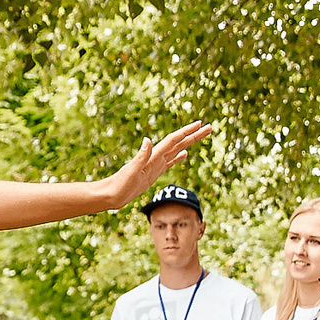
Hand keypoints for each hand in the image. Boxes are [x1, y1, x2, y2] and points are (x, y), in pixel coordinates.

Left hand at [99, 122, 214, 208]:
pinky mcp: (153, 173)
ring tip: (200, 135)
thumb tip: (148, 139)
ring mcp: (155, 165)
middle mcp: (155, 158)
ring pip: (177, 150)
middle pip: (179, 143)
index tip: (200, 124)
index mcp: (153, 156)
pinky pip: (170, 162)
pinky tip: (184, 154)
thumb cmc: (119, 185)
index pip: (174, 140)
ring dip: (189, 143)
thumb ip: (140, 156)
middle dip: (194, 135)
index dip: (187, 131)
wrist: (110, 195)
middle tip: (210, 127)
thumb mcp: (131, 171)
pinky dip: (178, 157)